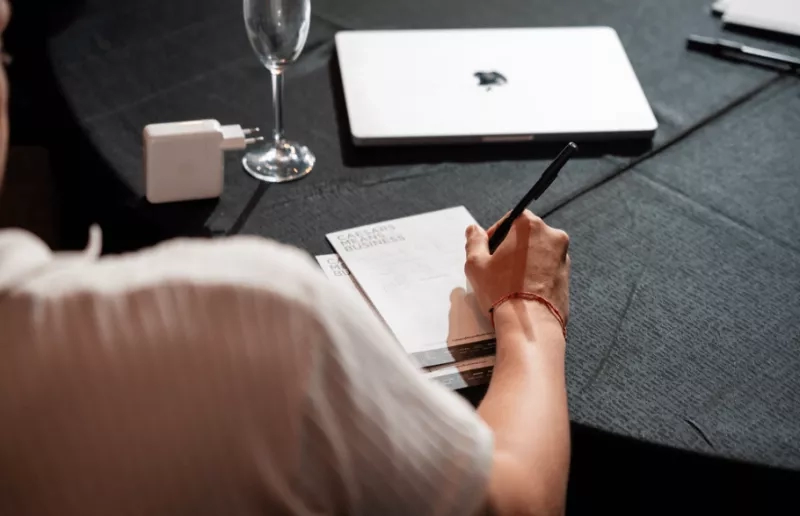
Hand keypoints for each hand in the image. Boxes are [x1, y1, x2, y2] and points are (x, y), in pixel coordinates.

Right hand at [465, 210, 569, 325]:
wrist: (531, 325)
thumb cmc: (501, 291)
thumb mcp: (476, 264)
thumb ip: (474, 241)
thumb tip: (474, 229)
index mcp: (530, 226)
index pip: (510, 220)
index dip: (496, 234)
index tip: (487, 251)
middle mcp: (552, 236)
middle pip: (526, 236)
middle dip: (511, 248)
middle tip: (495, 268)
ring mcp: (563, 257)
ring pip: (538, 253)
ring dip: (524, 262)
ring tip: (508, 283)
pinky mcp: (567, 277)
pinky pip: (547, 269)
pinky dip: (535, 275)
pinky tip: (522, 291)